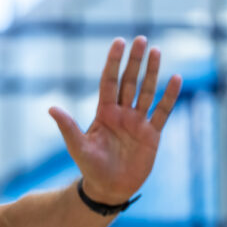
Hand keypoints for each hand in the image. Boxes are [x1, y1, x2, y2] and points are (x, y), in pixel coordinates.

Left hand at [48, 36, 182, 203]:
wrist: (109, 188)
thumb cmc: (90, 167)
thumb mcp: (77, 146)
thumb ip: (68, 126)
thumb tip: (50, 108)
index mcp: (103, 112)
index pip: (109, 81)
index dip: (113, 62)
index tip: (119, 42)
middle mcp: (122, 113)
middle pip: (130, 81)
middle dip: (135, 61)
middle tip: (141, 39)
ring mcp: (138, 122)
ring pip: (147, 92)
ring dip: (152, 72)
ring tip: (158, 51)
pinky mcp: (152, 134)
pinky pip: (163, 112)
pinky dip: (170, 96)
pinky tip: (176, 79)